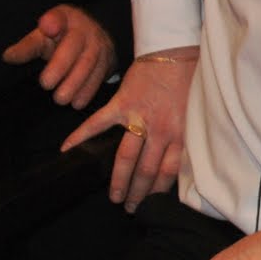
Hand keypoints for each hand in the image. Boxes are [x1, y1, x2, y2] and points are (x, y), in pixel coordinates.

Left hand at [2, 4, 116, 108]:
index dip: (53, 22)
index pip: (57, 17)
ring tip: (60, 99)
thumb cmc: (60, 38)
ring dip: (75, 83)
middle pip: (74, 45)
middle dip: (60, 66)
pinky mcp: (109, 60)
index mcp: (65, 17)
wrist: (92, 39)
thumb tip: (8, 57)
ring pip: (89, 63)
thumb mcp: (42, 37)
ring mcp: (100, 44)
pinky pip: (100, 75)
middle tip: (46, 84)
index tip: (46, 28)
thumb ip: (27, 47)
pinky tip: (77, 103)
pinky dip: (89, 91)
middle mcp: (85, 29)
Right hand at [62, 47, 197, 211]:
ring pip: (127, 157)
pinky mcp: (122, 103)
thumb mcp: (194, 112)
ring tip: (114, 197)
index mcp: (180, 133)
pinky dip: (80, 136)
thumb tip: (181, 161)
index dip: (158, 190)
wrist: (175, 51)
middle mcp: (161, 129)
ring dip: (119, 180)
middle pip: (146, 170)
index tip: (152, 204)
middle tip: (130, 208)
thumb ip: (184, 136)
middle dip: (138, 193)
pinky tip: (67, 149)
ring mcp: (140, 117)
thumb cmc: (187, 80)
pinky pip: (98, 123)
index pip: (168, 171)